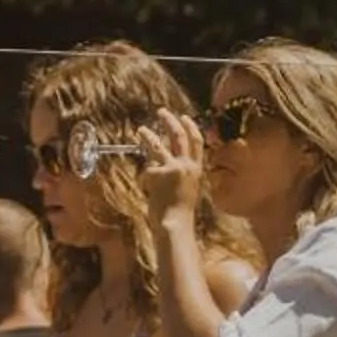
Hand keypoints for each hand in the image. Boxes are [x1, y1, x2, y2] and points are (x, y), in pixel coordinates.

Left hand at [138, 108, 204, 229]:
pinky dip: (144, 179)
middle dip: (169, 121)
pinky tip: (147, 189)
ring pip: (157, 145)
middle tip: (161, 112)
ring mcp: (172, 168)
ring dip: (147, 135)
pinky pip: (146, 171)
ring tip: (140, 130)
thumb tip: (168, 161)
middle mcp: (186, 165)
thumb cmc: (181, 212)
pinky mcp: (158, 174)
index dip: (190, 126)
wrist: (175, 225)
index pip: (197, 141)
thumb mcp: (189, 188)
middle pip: (178, 135)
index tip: (184, 116)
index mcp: (197, 169)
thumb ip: (182, 174)